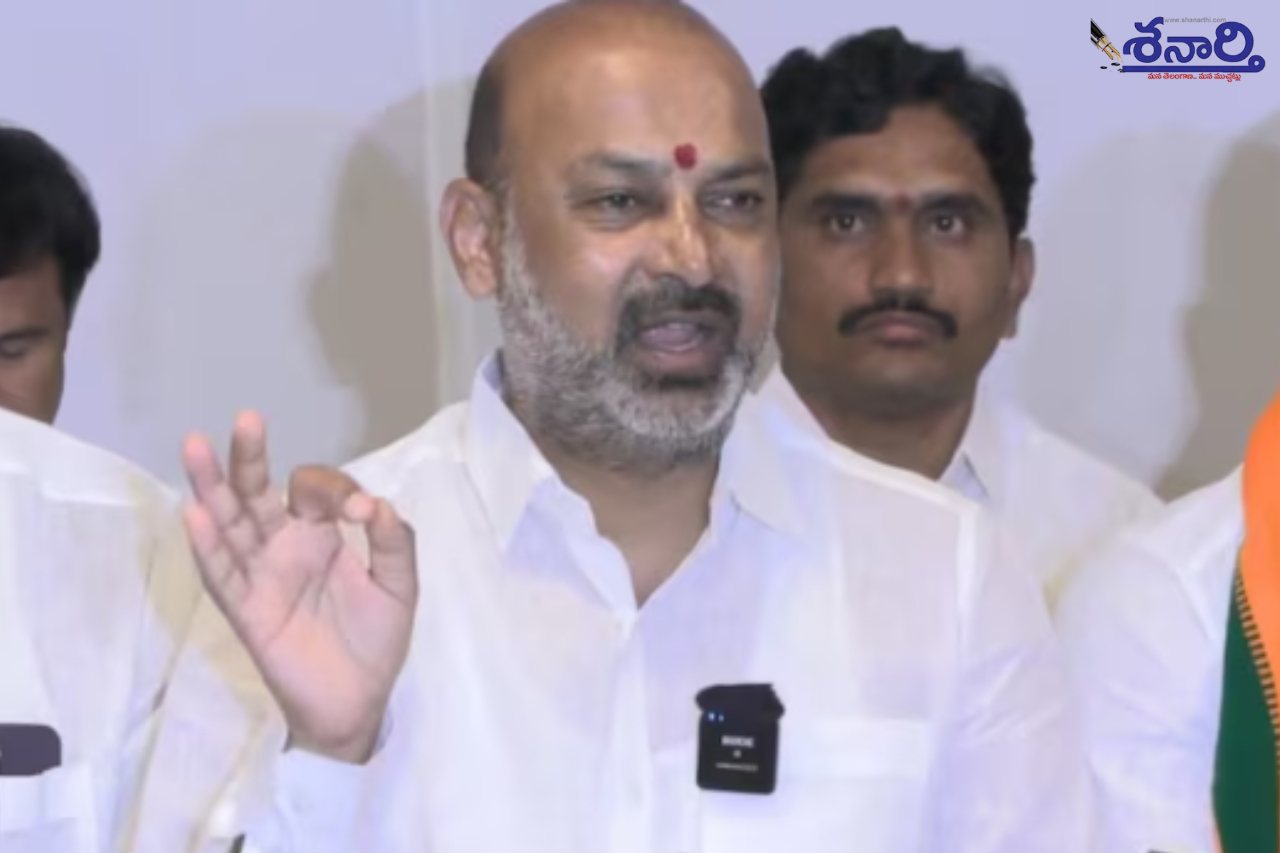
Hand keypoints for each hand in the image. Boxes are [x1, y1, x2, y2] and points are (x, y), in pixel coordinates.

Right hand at [181, 412, 416, 762]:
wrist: (357, 702)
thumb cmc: (376, 641)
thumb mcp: (399, 588)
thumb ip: (396, 544)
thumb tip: (376, 505)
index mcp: (323, 534)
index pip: (317, 491)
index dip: (337, 491)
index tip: (360, 512)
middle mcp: (285, 545)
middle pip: (258, 493)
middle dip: (250, 457)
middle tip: (246, 419)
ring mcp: (261, 575)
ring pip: (230, 524)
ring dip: (212, 487)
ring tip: (195, 446)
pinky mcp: (246, 609)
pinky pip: (222, 575)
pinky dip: (208, 546)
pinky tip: (195, 514)